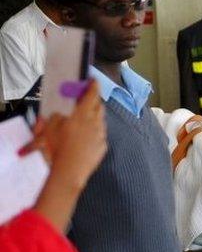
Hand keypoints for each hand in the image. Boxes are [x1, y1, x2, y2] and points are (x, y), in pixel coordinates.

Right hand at [32, 81, 106, 231]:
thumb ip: (55, 116)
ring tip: (84, 120)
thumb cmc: (58, 147)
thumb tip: (59, 112)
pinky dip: (95, 132)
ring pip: (101, 120)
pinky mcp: (103, 146)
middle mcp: (95, 122)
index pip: (91, 94)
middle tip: (86, 99)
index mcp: (83, 114)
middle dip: (94, 101)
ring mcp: (101, 135)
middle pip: (99, 106)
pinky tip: (85, 137)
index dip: (93, 85)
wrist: (70, 171)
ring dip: (94, 117)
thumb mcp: (50, 128)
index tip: (93, 80)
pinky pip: (100, 135)